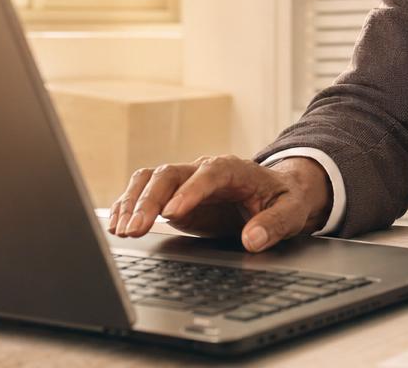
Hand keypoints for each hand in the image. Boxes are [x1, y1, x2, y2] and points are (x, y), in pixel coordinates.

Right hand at [107, 154, 332, 251]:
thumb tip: (252, 239)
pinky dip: (128, 206)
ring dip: (133, 203)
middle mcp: (204, 170)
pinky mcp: (172, 196)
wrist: (276, 193)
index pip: (209, 173)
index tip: (174, 212)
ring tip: (122, 230)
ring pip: (151, 180)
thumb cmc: (284, 199)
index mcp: (233, 169)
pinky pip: (144, 193)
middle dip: (150, 199)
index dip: (191, 191)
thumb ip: (273, 224)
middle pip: (170, 174)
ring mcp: (185, 182)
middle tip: (136, 228)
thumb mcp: (291, 211)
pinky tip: (117, 225)